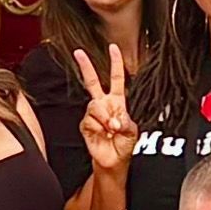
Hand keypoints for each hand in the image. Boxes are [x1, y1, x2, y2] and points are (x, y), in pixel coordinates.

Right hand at [75, 44, 137, 172]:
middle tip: (78, 53)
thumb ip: (124, 120)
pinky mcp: (85, 125)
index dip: (115, 63)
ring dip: (105, 118)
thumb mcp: (132, 130)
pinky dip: (99, 127)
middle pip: (92, 81)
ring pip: (94, 105)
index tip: (113, 48)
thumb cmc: (125, 145)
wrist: (114, 161)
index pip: (116, 78)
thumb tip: (113, 118)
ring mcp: (93, 114)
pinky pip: (90, 120)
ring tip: (112, 129)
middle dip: (85, 66)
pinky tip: (103, 134)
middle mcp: (103, 104)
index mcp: (117, 101)